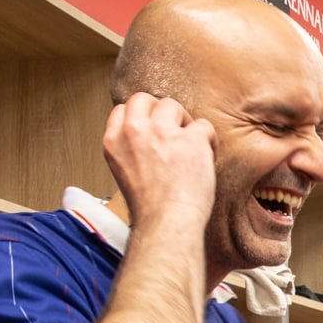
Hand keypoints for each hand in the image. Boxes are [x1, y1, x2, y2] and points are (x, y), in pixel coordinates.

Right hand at [103, 92, 216, 234]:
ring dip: (183, 122)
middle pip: (145, 99)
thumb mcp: (124, 174)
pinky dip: (209, 140)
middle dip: (159, 111)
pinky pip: (203, 125)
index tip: (150, 130)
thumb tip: (147, 140)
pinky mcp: (191, 139)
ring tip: (189, 145)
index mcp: (114, 141)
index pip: (122, 110)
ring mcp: (162, 132)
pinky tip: (207, 156)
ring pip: (173, 105)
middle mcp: (135, 132)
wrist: (166, 224)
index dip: (139, 118)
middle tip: (171, 132)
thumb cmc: (150, 210)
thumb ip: (130, 150)